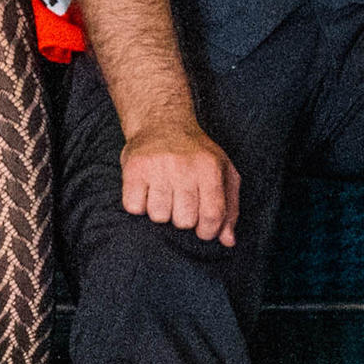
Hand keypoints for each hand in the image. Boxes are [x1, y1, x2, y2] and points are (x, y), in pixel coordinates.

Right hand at [116, 107, 240, 243]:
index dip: (207, 231)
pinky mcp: (134, 168)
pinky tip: (146, 191)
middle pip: (184, 221)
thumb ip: (230, 208)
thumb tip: (228, 241)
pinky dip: (138, 205)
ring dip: (160, 212)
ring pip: (158, 216)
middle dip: (182, 219)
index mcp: (209, 168)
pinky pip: (134, 207)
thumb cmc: (196, 153)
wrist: (162, 121)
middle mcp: (184, 167)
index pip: (212, 216)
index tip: (202, 228)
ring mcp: (158, 167)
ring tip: (162, 194)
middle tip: (180, 203)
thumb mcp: (223, 172)